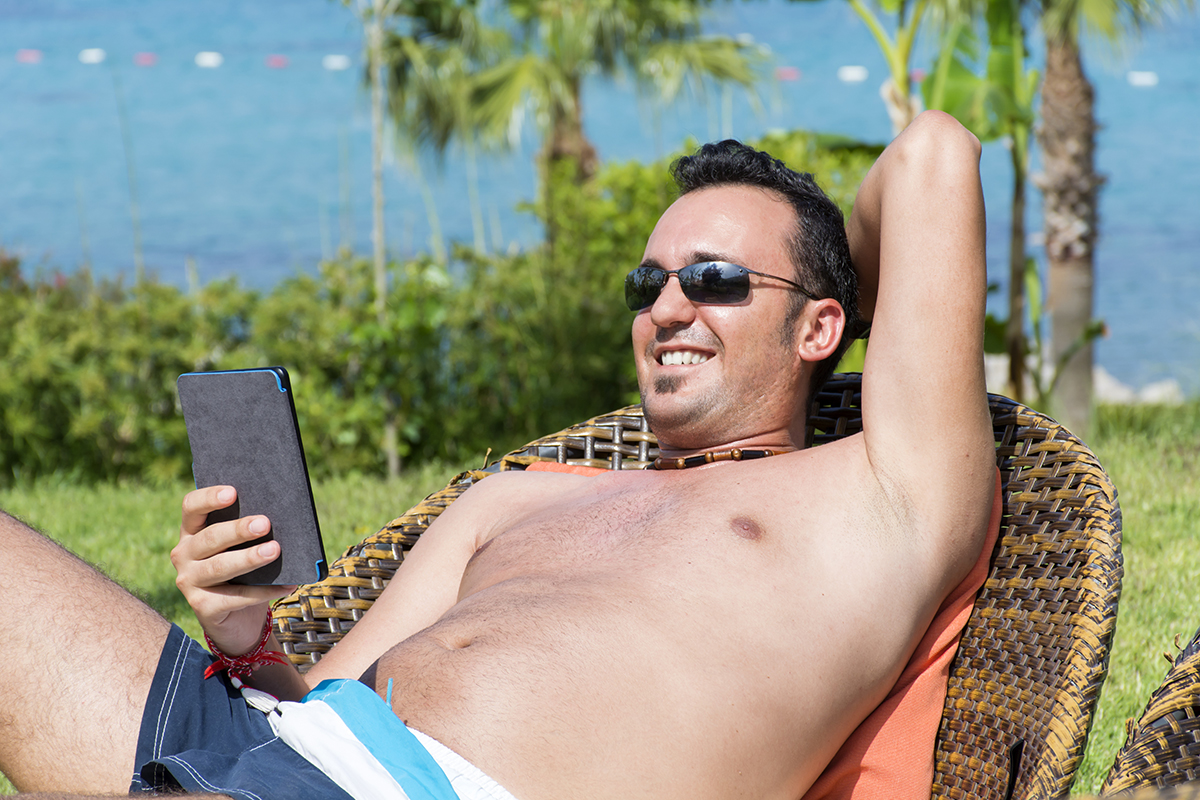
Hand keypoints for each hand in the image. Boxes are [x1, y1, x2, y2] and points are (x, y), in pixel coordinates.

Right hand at [173, 486, 295, 655]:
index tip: (233, 492)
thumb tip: (280, 515)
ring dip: (249, 558)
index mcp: (192, 531)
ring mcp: (189, 582)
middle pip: (210, 537)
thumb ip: (251, 531)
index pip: (191, 507)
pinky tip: (287, 584)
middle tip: (265, 523)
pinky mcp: (202, 607)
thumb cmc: (245, 572)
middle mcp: (184, 554)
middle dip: (238, 529)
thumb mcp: (244, 547)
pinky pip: (236, 597)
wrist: (238, 618)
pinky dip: (264, 591)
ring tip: (275, 550)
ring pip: (220, 567)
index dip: (209, 498)